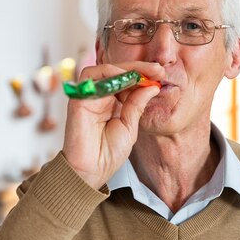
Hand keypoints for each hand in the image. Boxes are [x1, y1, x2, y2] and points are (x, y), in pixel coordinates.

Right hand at [62, 62, 163, 188]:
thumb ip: (137, 105)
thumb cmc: (108, 153)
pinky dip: (110, 73)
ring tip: (146, 73)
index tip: (161, 75)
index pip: (125, 82)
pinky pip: (91, 76)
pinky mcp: (78, 98)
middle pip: (116, 72)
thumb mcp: (130, 126)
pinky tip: (128, 78)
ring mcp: (88, 97)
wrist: (91, 171)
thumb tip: (152, 86)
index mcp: (110, 104)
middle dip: (138, 69)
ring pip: (104, 70)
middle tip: (158, 70)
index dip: (142, 76)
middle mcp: (98, 98)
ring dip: (126, 69)